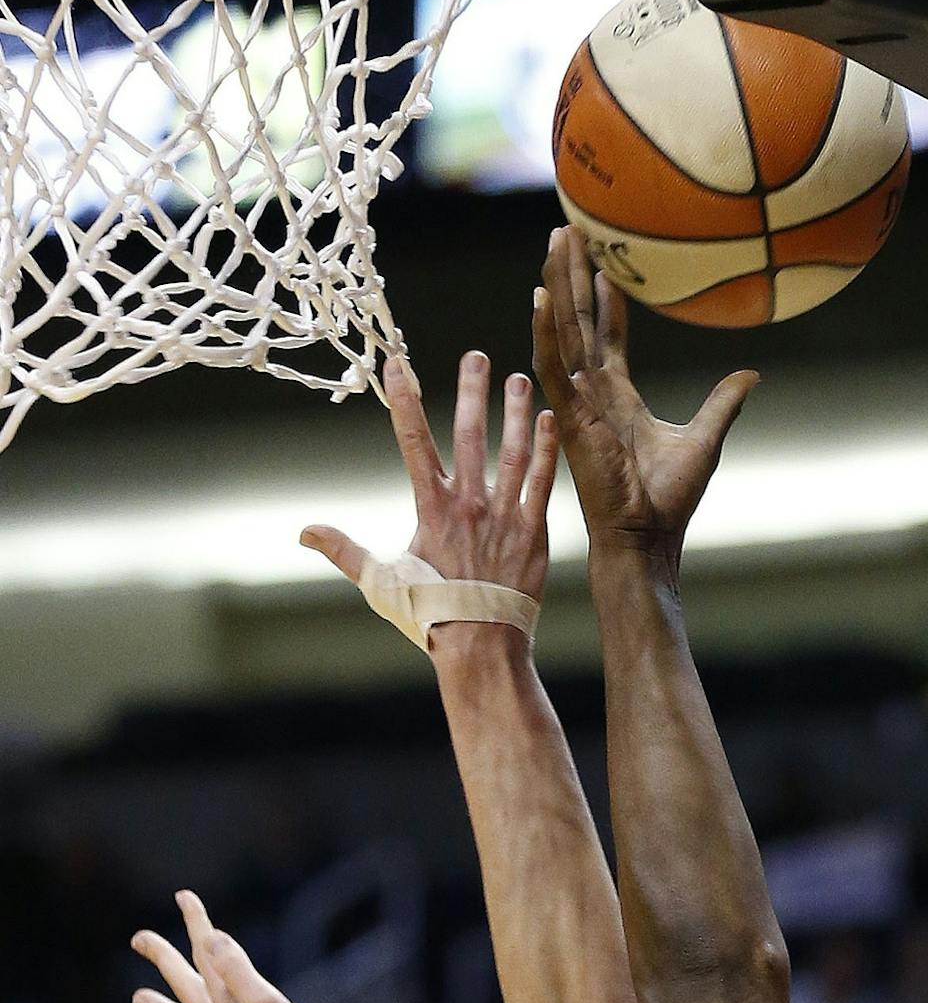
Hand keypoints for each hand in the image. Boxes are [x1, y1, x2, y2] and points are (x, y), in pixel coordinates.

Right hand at [300, 351, 557, 634]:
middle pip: (468, 435)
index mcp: (431, 508)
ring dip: (514, 413)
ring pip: (511, 451)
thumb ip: (344, 550)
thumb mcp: (379, 582)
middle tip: (476, 357)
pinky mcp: (533, 532)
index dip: (404, 399)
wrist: (479, 645)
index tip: (398, 363)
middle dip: (470, 392)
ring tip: (518, 379)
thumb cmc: (428, 615)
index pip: (412, 441)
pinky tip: (550, 421)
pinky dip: (546, 451)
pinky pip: (542, 483)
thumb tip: (304, 531)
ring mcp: (504, 515)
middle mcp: (468, 503)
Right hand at [533, 226, 755, 558]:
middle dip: (573, 274)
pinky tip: (541, 296)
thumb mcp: (705, 439)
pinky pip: (553, 367)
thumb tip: (750, 374)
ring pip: (562, 331)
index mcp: (618, 398)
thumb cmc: (668, 500)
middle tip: (568, 228)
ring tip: (557, 241)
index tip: (603, 262)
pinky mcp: (572, 417)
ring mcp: (578, 403)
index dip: (604, 300)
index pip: (605, 337)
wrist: (647, 537)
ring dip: (558, 285)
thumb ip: (723, 403)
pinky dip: (545, 332)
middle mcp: (592, 394)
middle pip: (579, 321)